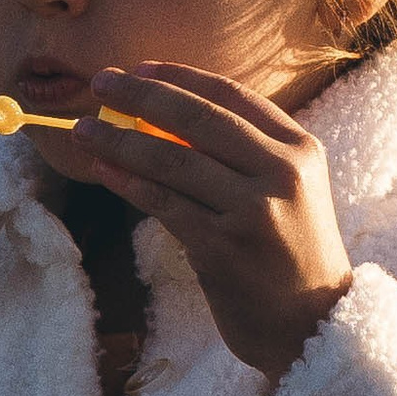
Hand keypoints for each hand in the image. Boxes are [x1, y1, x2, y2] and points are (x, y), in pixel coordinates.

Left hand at [65, 66, 351, 383]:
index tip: (139, 69)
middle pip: (197, 118)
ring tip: (83, 129)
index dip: (179, 77)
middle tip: (100, 83)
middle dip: (140, 96)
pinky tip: (104, 170)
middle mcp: (281, 173)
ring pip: (172, 160)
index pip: (231, 95)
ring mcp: (252, 211)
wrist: (313, 326)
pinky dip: (128, 183)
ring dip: (119, 141)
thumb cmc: (289, 254)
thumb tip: (165, 116)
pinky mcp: (222, 248)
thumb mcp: (286, 191)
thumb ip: (243, 153)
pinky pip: (163, 204)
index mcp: (300, 149)